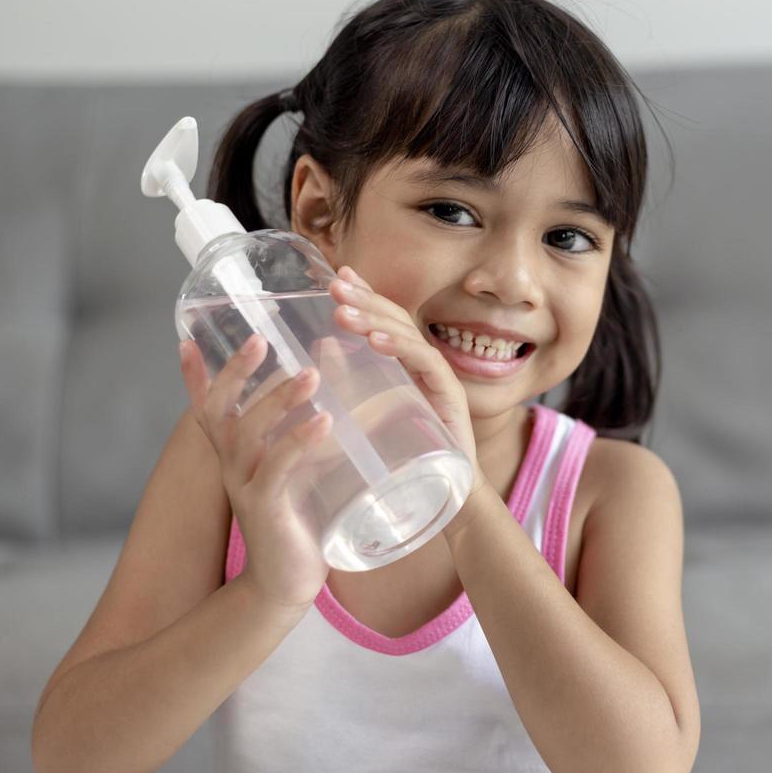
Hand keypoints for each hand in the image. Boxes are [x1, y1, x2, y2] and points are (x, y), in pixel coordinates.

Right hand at [178, 334, 332, 611]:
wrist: (287, 582)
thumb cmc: (299, 519)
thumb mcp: (303, 466)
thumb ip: (311, 424)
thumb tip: (331, 373)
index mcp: (236, 454)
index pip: (209, 408)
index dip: (195, 377)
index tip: (186, 339)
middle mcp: (232, 466)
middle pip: (221, 411)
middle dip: (236, 372)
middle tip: (260, 339)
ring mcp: (245, 487)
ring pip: (249, 434)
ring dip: (278, 401)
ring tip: (311, 375)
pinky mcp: (266, 508)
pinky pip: (277, 469)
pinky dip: (299, 442)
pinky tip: (323, 421)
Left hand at [329, 265, 487, 494]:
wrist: (444, 498)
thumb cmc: (405, 459)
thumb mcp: (367, 414)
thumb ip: (349, 380)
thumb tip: (319, 345)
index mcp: (407, 366)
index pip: (386, 319)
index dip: (365, 294)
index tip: (337, 275)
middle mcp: (426, 366)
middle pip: (396, 320)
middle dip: (365, 298)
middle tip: (334, 284)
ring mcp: (441, 378)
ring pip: (408, 336)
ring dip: (375, 319)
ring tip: (343, 312)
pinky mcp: (451, 397)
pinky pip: (426, 363)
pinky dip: (400, 348)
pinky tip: (376, 340)